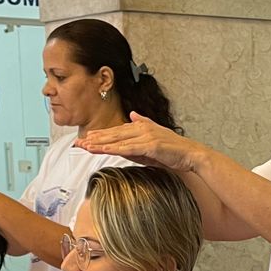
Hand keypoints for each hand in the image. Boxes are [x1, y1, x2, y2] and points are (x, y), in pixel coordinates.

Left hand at [79, 112, 205, 172]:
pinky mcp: (150, 145)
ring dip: (100, 144)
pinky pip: (128, 148)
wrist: (191, 155)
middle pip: (114, 134)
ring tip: (86, 146)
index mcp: (142, 126)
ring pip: (118, 141)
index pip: (117, 131)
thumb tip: (132, 115)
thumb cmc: (174, 150)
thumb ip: (142, 126)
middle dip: (95, 138)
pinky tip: (103, 151)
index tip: (87, 138)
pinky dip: (114, 149)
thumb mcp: (155, 136)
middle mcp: (142, 128)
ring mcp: (146, 136)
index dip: (101, 134)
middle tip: (79, 142)